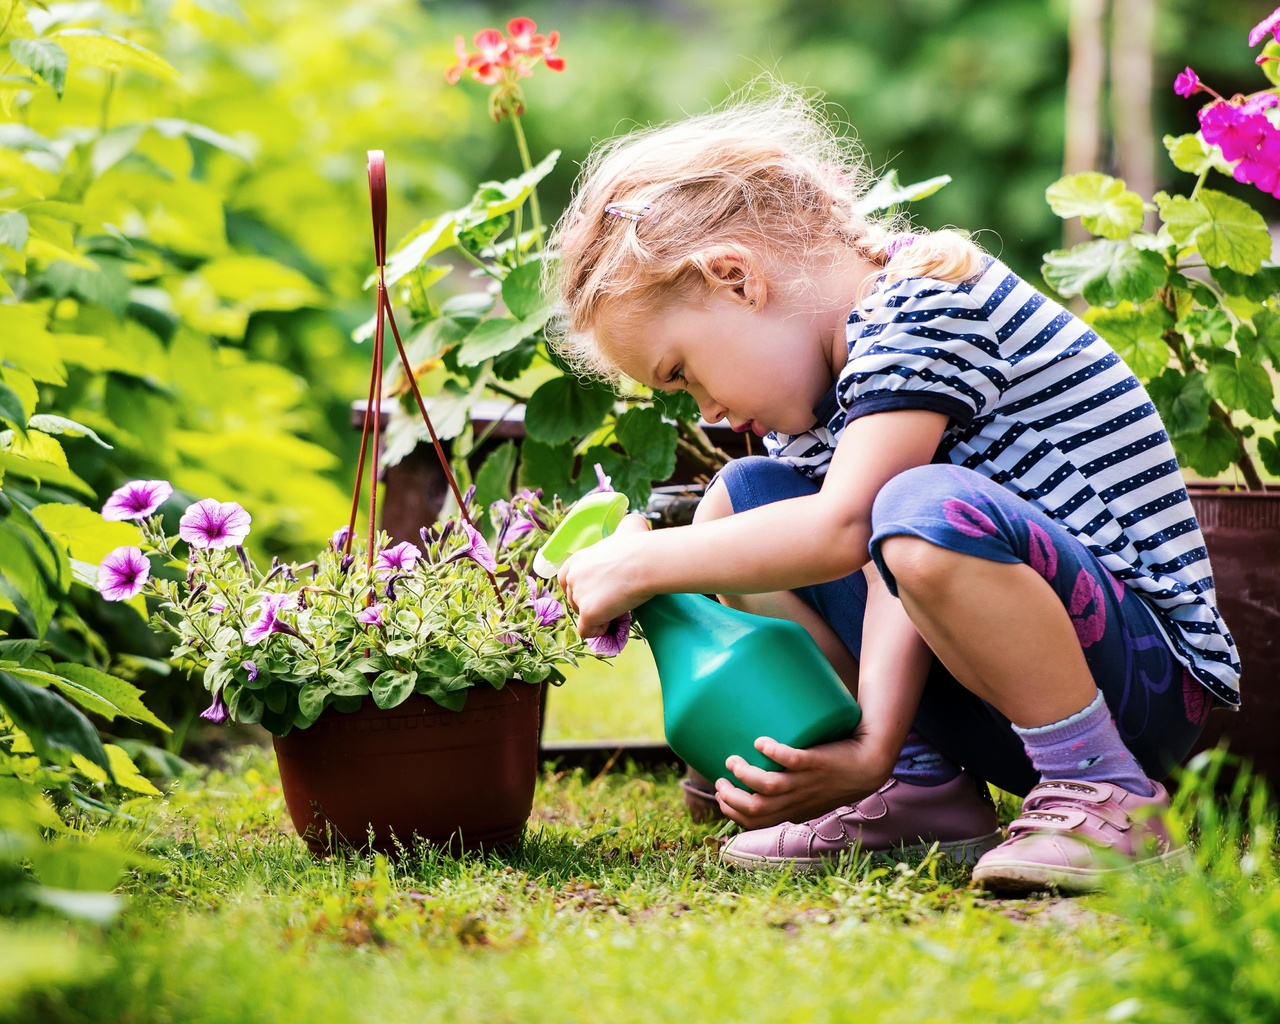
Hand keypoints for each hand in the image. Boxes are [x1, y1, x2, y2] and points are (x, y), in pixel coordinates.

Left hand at [558, 513, 652, 638]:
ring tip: (617, 610)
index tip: (600, 592)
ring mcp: (578, 595)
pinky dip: (599, 631)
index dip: (582, 589)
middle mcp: (572, 576)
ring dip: (598, 617)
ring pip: (582, 616)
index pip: (566, 580)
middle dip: (591, 603)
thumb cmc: (639, 543)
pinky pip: (587, 631)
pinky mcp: (588, 613)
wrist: (646, 561)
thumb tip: (631, 526)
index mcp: (576, 559)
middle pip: (574, 600)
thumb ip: (623, 528)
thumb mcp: (628, 526)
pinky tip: (612, 622)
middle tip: (613, 601)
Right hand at [713, 734, 889, 830]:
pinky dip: (773, 752)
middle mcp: (797, 800)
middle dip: (731, 797)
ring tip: (733, 760)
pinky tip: (761, 742)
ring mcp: (806, 781)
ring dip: (746, 775)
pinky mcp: (815, 762)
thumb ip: (788, 792)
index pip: (755, 822)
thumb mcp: (811, 794)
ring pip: (769, 787)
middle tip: (720, 779)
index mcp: (793, 811)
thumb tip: (757, 774)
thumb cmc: (836, 777)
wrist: (869, 765)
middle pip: (755, 808)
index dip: (732, 812)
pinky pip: (792, 760)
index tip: (721, 794)